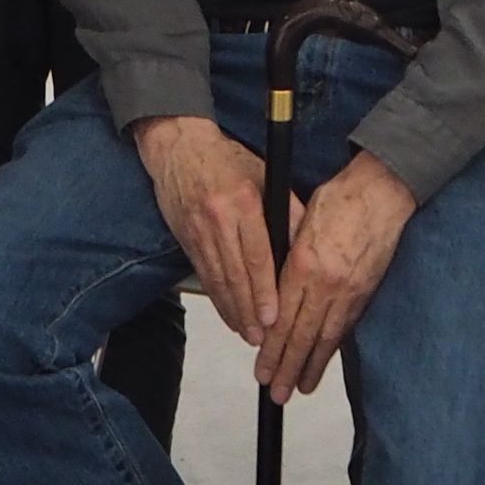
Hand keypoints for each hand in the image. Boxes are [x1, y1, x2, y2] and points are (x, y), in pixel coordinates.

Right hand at [136, 115, 276, 343]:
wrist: (178, 146)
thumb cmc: (227, 159)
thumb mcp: (264, 174)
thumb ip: (286, 210)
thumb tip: (305, 244)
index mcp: (243, 201)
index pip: (256, 255)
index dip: (264, 290)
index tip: (273, 316)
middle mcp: (218, 219)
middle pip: (236, 274)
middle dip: (249, 310)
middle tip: (261, 337)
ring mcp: (198, 231)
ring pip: (218, 279)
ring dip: (232, 310)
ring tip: (246, 334)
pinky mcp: (185, 238)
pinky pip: (204, 274)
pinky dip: (216, 298)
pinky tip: (227, 313)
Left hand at [255, 154, 415, 403]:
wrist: (383, 192)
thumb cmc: (340, 199)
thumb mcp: (300, 223)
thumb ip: (286, 258)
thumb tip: (271, 289)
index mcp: (304, 265)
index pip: (282, 319)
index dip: (271, 349)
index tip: (261, 369)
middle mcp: (326, 284)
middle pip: (302, 337)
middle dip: (287, 368)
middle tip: (275, 392)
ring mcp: (349, 291)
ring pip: (326, 338)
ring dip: (310, 367)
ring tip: (299, 389)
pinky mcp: (366, 291)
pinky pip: (345, 328)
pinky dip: (332, 349)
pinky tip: (323, 362)